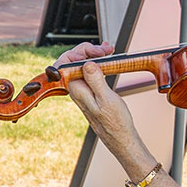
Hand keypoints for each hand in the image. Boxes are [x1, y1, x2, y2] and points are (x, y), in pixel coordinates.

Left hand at [55, 42, 154, 174]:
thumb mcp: (107, 99)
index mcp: (76, 90)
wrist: (120, 137)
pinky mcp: (90, 90)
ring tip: (109, 50)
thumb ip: (95, 81)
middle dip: (87, 50)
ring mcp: (82, 89)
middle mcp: (76, 89)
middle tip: (106, 49)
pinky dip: (96, 62)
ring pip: (81, 65)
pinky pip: (88, 71)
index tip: (97, 52)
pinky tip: (106, 58)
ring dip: (93, 55)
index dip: (80, 52)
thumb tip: (86, 64)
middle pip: (72, 61)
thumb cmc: (115, 122)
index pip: (65, 63)